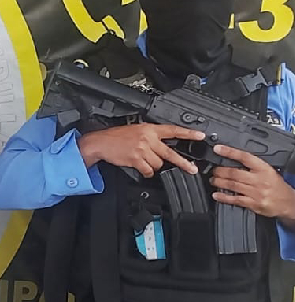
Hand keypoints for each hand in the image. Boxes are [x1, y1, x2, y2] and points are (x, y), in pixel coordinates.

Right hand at [77, 123, 204, 177]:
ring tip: (144, 161)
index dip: (188, 134)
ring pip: (158, 164)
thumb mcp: (136, 130)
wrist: (101, 142)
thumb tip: (163, 147)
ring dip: (153, 166)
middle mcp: (147, 138)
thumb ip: (151, 137)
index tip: (201, 136)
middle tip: (192, 168)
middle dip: (182, 163)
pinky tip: (140, 167)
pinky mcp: (136, 159)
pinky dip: (146, 172)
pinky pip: (148, 170)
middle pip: (170, 153)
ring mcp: (142, 149)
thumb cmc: (116, 137)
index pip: (173, 130)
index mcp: (149, 129)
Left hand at [210, 145, 294, 223]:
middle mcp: (260, 180)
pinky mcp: (254, 204)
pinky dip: (223, 197)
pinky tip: (216, 195)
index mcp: (264, 169)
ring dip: (219, 182)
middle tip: (213, 170)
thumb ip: (252, 167)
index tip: (218, 149)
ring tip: (213, 180)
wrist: (288, 202)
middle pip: (234, 172)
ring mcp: (256, 192)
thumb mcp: (268, 171)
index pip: (245, 157)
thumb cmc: (277, 186)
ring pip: (232, 185)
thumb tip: (232, 160)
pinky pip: (235, 199)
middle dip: (220, 171)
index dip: (230, 152)